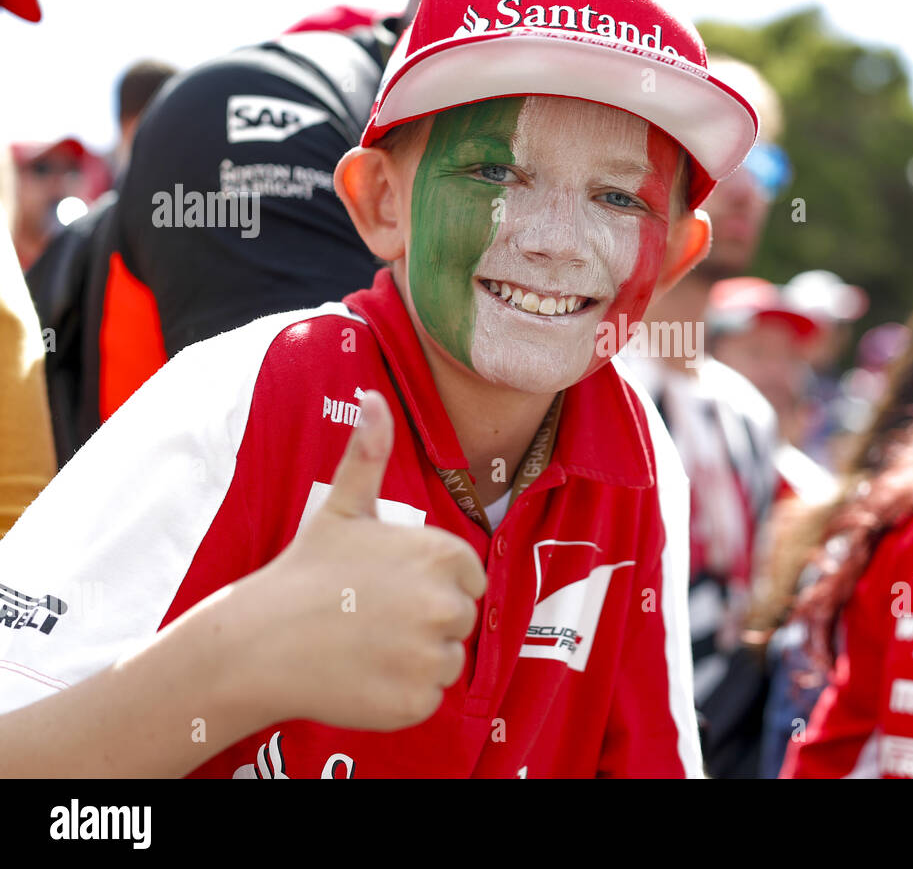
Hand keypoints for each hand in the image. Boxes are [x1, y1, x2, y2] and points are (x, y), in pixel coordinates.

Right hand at [242, 391, 486, 730]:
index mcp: (443, 554)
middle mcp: (446, 604)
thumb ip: (370, 452)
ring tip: (366, 645)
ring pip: (447, 662)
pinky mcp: (416, 701)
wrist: (258, 642)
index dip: (431, 583)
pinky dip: (401, 695)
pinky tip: (363, 676)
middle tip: (372, 617)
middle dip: (424, 621)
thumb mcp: (343, 506)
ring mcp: (430, 656)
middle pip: (460, 620)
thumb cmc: (306, 572)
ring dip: (415, 660)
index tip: (389, 587)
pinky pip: (429, 700)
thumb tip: (372, 395)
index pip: (468, 578)